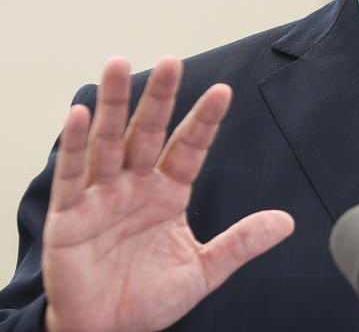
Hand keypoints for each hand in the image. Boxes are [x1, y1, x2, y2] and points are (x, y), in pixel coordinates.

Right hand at [42, 56, 294, 331]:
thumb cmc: (149, 300)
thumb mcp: (203, 270)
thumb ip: (241, 243)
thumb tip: (286, 222)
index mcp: (168, 193)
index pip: (190, 147)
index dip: (205, 120)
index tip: (223, 91)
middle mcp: (135, 186)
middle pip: (148, 132)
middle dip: (160, 96)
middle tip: (172, 60)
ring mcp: (102, 197)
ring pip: (109, 141)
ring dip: (114, 104)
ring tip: (119, 65)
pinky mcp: (70, 216)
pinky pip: (73, 175)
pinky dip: (75, 144)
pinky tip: (81, 113)